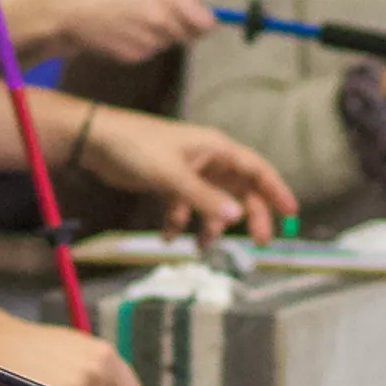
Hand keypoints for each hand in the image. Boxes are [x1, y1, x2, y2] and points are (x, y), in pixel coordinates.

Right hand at [31, 0, 215, 64]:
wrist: (67, 8)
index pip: (205, 22)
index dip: (206, 21)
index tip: (203, 19)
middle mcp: (162, 22)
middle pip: (189, 35)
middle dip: (182, 27)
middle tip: (160, 14)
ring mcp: (148, 42)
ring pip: (166, 42)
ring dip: (158, 33)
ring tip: (132, 17)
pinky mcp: (134, 56)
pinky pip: (147, 50)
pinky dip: (140, 42)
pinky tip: (121, 29)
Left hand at [77, 104, 295, 242]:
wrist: (94, 140)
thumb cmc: (136, 148)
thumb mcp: (172, 176)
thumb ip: (204, 198)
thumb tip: (238, 218)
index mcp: (215, 148)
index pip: (256, 168)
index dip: (276, 190)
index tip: (291, 214)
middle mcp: (206, 159)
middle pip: (239, 190)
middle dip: (248, 216)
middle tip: (256, 243)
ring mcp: (187, 171)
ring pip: (211, 202)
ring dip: (209, 224)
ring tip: (200, 246)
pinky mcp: (167, 181)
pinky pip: (184, 206)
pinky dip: (179, 222)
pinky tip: (167, 237)